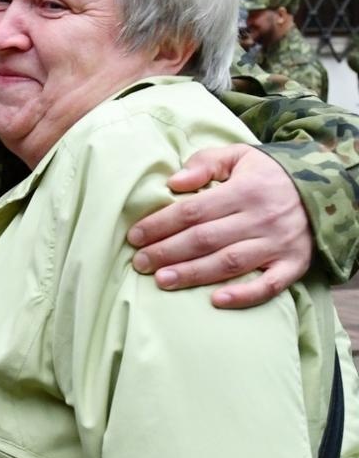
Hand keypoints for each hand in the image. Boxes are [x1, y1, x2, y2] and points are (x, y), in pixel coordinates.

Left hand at [126, 144, 311, 308]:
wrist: (323, 189)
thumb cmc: (266, 174)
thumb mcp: (238, 156)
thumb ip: (205, 164)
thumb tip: (173, 182)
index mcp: (244, 190)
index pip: (193, 211)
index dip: (161, 224)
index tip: (135, 236)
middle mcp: (261, 218)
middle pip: (206, 239)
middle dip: (168, 252)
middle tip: (140, 263)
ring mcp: (278, 244)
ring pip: (230, 263)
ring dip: (194, 274)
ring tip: (162, 281)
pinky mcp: (293, 264)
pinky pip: (270, 285)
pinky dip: (244, 295)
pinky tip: (217, 301)